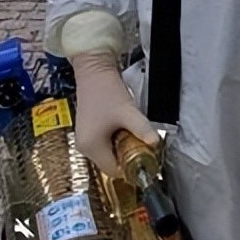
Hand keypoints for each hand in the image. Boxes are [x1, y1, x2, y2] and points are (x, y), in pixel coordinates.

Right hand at [70, 51, 159, 175]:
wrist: (94, 69)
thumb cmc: (107, 91)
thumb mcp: (128, 111)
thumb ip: (142, 129)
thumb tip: (156, 144)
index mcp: (91, 147)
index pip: (114, 170)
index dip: (131, 165)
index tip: (145, 155)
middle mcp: (84, 147)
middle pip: (110, 161)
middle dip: (127, 153)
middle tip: (140, 139)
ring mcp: (84, 138)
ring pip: (108, 151)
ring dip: (122, 144)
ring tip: (131, 128)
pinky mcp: (88, 130)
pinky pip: (104, 142)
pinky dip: (115, 137)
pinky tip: (122, 124)